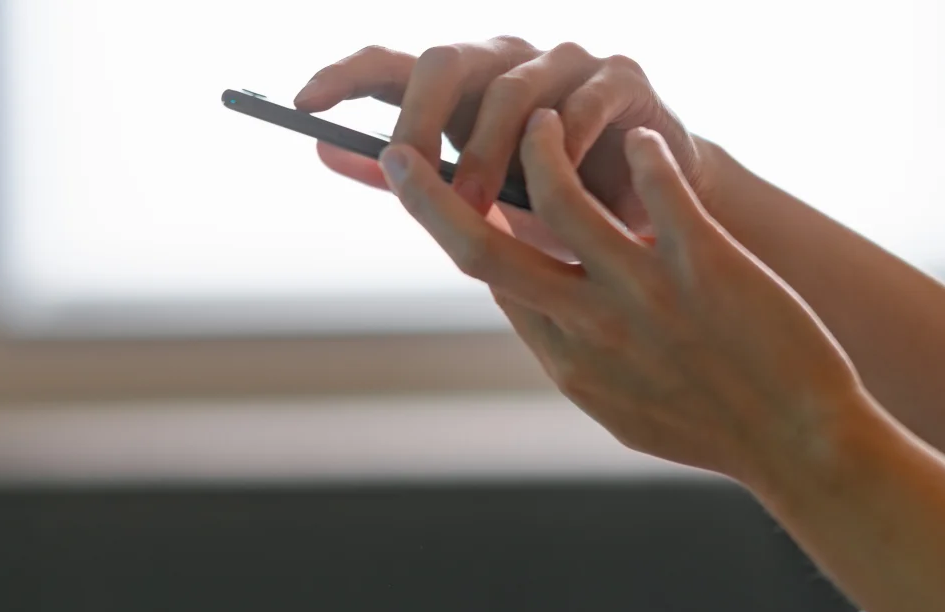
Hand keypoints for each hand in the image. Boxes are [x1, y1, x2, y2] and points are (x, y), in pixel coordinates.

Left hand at [293, 37, 714, 263]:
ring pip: (512, 88)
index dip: (345, 75)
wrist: (644, 217)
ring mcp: (566, 64)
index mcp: (464, 89)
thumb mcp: (472, 200)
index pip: (393, 65)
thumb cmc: (548, 205)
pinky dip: (567, 145)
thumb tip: (324, 148)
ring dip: (486, 151)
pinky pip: (584, 104)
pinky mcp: (622, 77)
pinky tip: (560, 185)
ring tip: (474, 208)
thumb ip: (406, 176)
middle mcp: (509, 62)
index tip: (300, 103)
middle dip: (419, 122)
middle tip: (410, 180)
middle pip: (445, 61)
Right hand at [373, 108, 871, 489]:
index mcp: (565, 360)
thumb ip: (571, 355)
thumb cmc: (706, 427)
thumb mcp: (616, 404)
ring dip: (538, 147)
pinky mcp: (705, 265)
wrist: (793, 443)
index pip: (491, 284)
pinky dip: (642, 158)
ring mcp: (644, 296)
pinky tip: (639, 141)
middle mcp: (590, 327)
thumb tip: (535, 313)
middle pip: (483, 254)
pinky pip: (658, 191)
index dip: (455, 232)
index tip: (440, 196)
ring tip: (540, 116)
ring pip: (559, 203)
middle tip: (401, 153)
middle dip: (430, 197)